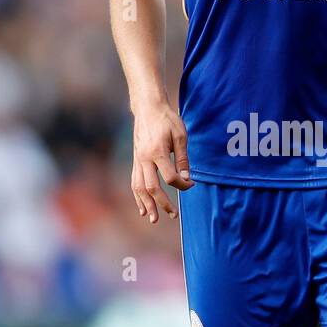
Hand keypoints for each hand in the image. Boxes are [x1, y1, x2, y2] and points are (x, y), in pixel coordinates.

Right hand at [131, 103, 193, 222]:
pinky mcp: (135, 160)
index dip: (182, 184)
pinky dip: (138, 196)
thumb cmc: (167, 120)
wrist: (148, 108)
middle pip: (152, 187)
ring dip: (146, 205)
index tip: (192, 184)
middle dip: (163, 203)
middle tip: (173, 215)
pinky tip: (142, 208)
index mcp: (157, 151)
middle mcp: (144, 158)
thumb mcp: (180, 135)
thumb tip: (187, 177)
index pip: (170, 177)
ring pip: (139, 187)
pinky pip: (134, 182)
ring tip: (153, 219)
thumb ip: (183, 157)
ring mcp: (137, 160)